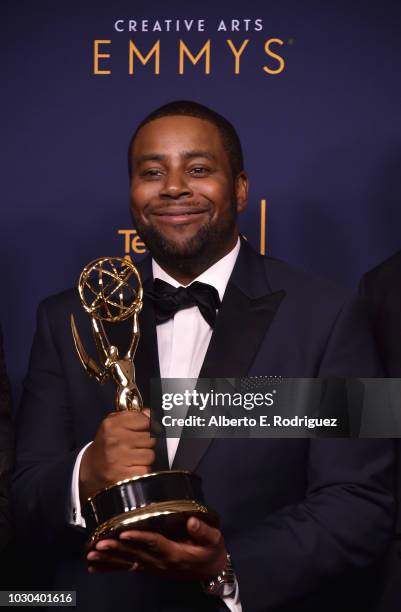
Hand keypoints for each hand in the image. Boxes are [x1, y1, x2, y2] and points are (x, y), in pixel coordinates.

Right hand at [79, 409, 154, 501]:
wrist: (91, 468)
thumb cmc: (107, 444)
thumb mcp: (115, 424)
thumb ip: (134, 416)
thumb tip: (151, 413)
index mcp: (113, 424)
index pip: (146, 421)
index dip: (148, 426)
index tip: (144, 430)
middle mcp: (115, 440)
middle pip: (150, 439)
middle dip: (146, 443)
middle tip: (136, 446)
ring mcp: (118, 459)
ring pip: (150, 455)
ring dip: (145, 458)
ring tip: (133, 457)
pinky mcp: (122, 476)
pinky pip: (146, 470)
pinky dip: (141, 470)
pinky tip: (132, 467)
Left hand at [86, 517, 227, 580]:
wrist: (211, 571)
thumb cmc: (211, 552)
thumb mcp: (214, 540)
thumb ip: (203, 531)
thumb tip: (190, 522)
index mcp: (175, 553)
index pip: (155, 544)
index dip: (140, 538)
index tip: (125, 533)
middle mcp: (161, 562)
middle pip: (136, 555)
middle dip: (116, 549)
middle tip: (98, 544)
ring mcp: (154, 567)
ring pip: (128, 562)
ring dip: (109, 559)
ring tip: (91, 554)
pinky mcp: (149, 568)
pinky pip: (128, 567)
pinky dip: (111, 566)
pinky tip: (95, 565)